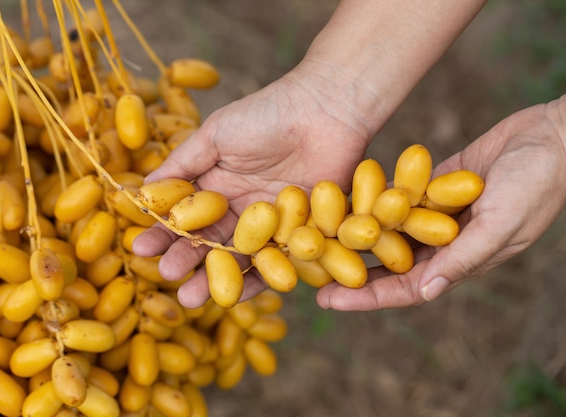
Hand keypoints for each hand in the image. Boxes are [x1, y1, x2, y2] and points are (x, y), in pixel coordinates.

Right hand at [133, 66, 372, 307]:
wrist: (326, 110)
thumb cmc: (267, 114)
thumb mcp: (216, 134)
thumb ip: (182, 163)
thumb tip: (141, 190)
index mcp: (217, 186)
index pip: (186, 216)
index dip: (163, 233)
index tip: (139, 249)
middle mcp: (240, 209)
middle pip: (209, 242)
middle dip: (185, 260)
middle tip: (165, 277)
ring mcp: (270, 224)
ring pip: (239, 257)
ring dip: (216, 278)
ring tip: (191, 299)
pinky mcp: (300, 233)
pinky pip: (278, 261)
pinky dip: (261, 278)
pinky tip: (238, 294)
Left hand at [317, 95, 565, 310]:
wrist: (551, 138)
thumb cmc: (537, 183)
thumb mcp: (502, 223)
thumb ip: (465, 258)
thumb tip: (426, 292)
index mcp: (459, 261)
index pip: (405, 289)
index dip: (366, 298)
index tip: (328, 301)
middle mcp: (441, 243)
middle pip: (386, 265)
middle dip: (348, 272)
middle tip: (307, 274)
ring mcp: (433, 215)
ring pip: (384, 233)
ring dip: (351, 238)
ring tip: (313, 238)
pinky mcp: (429, 188)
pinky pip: (393, 199)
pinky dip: (367, 202)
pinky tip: (336, 201)